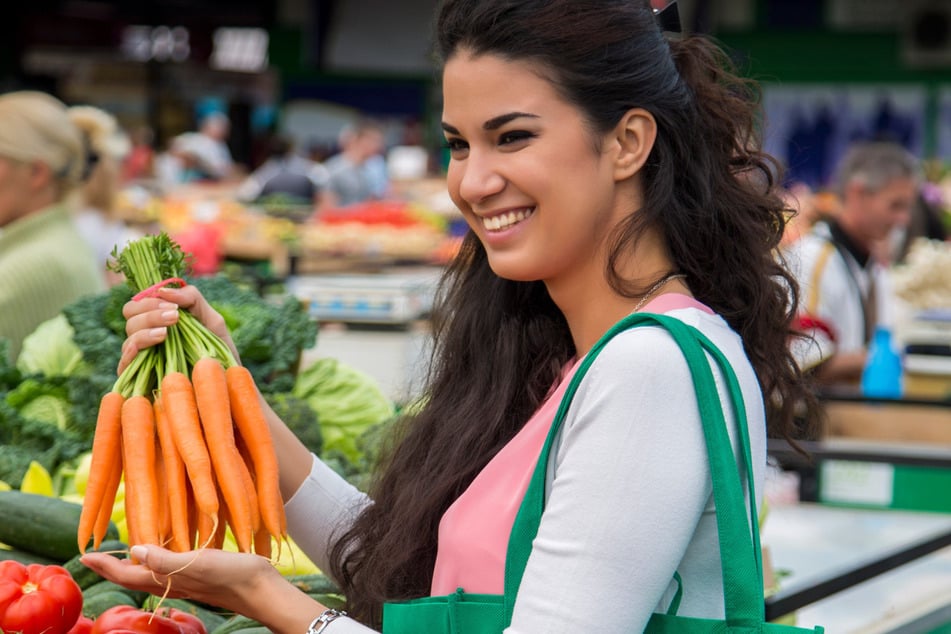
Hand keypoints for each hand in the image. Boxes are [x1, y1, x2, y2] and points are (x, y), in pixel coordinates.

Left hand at [80, 545, 296, 624]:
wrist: (263, 591)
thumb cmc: (232, 576)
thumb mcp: (198, 563)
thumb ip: (166, 559)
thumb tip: (134, 550)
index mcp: (168, 579)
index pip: (128, 573)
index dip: (106, 565)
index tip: (84, 556)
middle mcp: (173, 582)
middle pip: (134, 576)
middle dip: (113, 567)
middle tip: (95, 557)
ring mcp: (187, 581)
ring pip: (151, 574)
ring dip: (134, 565)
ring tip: (124, 553)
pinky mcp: (201, 575)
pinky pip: (170, 569)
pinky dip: (158, 560)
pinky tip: (166, 551)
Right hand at [118, 285, 238, 374]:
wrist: (226, 385)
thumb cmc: (219, 353)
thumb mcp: (212, 321)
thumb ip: (192, 299)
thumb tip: (163, 291)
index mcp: (158, 323)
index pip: (138, 304)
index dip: (151, 300)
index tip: (174, 308)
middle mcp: (146, 340)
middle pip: (129, 315)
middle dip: (149, 312)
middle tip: (174, 317)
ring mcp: (141, 359)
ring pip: (129, 336)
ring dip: (146, 328)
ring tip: (167, 333)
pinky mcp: (138, 380)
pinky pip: (124, 362)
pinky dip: (135, 348)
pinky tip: (153, 343)